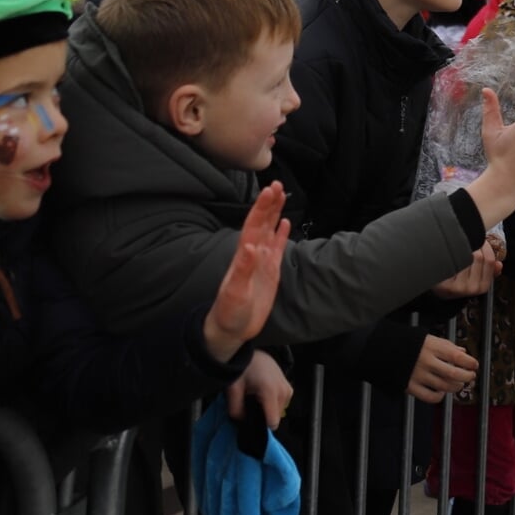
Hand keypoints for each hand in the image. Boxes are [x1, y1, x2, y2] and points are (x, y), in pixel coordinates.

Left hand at [203, 183, 291, 361]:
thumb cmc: (229, 312)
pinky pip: (276, 248)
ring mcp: (262, 262)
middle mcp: (253, 254)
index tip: (268, 190)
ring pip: (269, 231)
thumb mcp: (235, 292)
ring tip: (281, 194)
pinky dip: (281, 234)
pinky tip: (285, 223)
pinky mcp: (270, 272)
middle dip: (269, 204)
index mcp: (244, 256)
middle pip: (261, 223)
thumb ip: (243, 269)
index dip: (261, 208)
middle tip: (277, 184)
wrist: (231, 329)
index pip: (253, 226)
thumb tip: (251, 246)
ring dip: (274, 213)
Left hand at [225, 351, 292, 429]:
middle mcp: (283, 390)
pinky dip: (273, 401)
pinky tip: (263, 393)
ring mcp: (287, 387)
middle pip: (276, 416)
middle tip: (251, 403)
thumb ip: (236, 409)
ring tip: (256, 397)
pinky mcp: (288, 385)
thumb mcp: (233, 389)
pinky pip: (282, 402)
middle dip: (263, 414)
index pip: (273, 421)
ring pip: (279, 410)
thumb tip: (241, 420)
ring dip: (268, 408)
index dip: (260, 424)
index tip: (250, 418)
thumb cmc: (241, 369)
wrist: (249, 352)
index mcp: (270, 391)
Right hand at [406, 335, 478, 403]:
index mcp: (431, 346)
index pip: (456, 356)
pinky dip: (440, 396)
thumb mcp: (428, 338)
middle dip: (466, 376)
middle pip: (453, 373)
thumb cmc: (408, 342)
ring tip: (459, 384)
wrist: (381, 349)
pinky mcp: (410, 387)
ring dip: (456, 386)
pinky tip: (442, 392)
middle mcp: (426, 361)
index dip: (469, 362)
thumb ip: (446, 346)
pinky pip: (430, 397)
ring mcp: (418, 375)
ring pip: (444, 386)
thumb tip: (463, 352)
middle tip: (471, 376)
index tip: (475, 364)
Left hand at [431, 244, 501, 297]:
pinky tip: (451, 256)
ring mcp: (460, 287)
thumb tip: (499, 264)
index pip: (489, 260)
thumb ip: (490, 270)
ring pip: (466, 258)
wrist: (441, 290)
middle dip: (475, 245)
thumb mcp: (478, 277)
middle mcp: (473, 288)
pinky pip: (454, 263)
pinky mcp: (447, 284)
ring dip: (463, 249)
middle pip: (478, 257)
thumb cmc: (460, 280)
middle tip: (470, 241)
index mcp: (483, 286)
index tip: (481, 241)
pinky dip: (452, 256)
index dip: (486, 247)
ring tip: (459, 248)